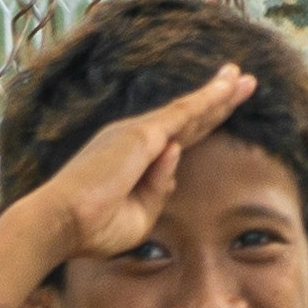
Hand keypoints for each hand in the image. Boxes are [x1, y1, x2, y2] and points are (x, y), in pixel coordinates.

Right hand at [26, 62, 258, 265]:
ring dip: (220, 94)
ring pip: (190, 110)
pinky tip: (229, 88)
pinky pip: (185, 112)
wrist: (63, 222)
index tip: (220, 113)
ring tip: (245, 79)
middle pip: (187, 118)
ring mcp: (138, 133)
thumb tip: (175, 161)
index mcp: (132, 160)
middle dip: (216, 100)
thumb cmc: (92, 228)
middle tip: (241, 81)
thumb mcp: (139, 217)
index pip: (176, 138)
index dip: (201, 123)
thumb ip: (159, 190)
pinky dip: (209, 99)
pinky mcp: (142, 134)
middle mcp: (134, 140)